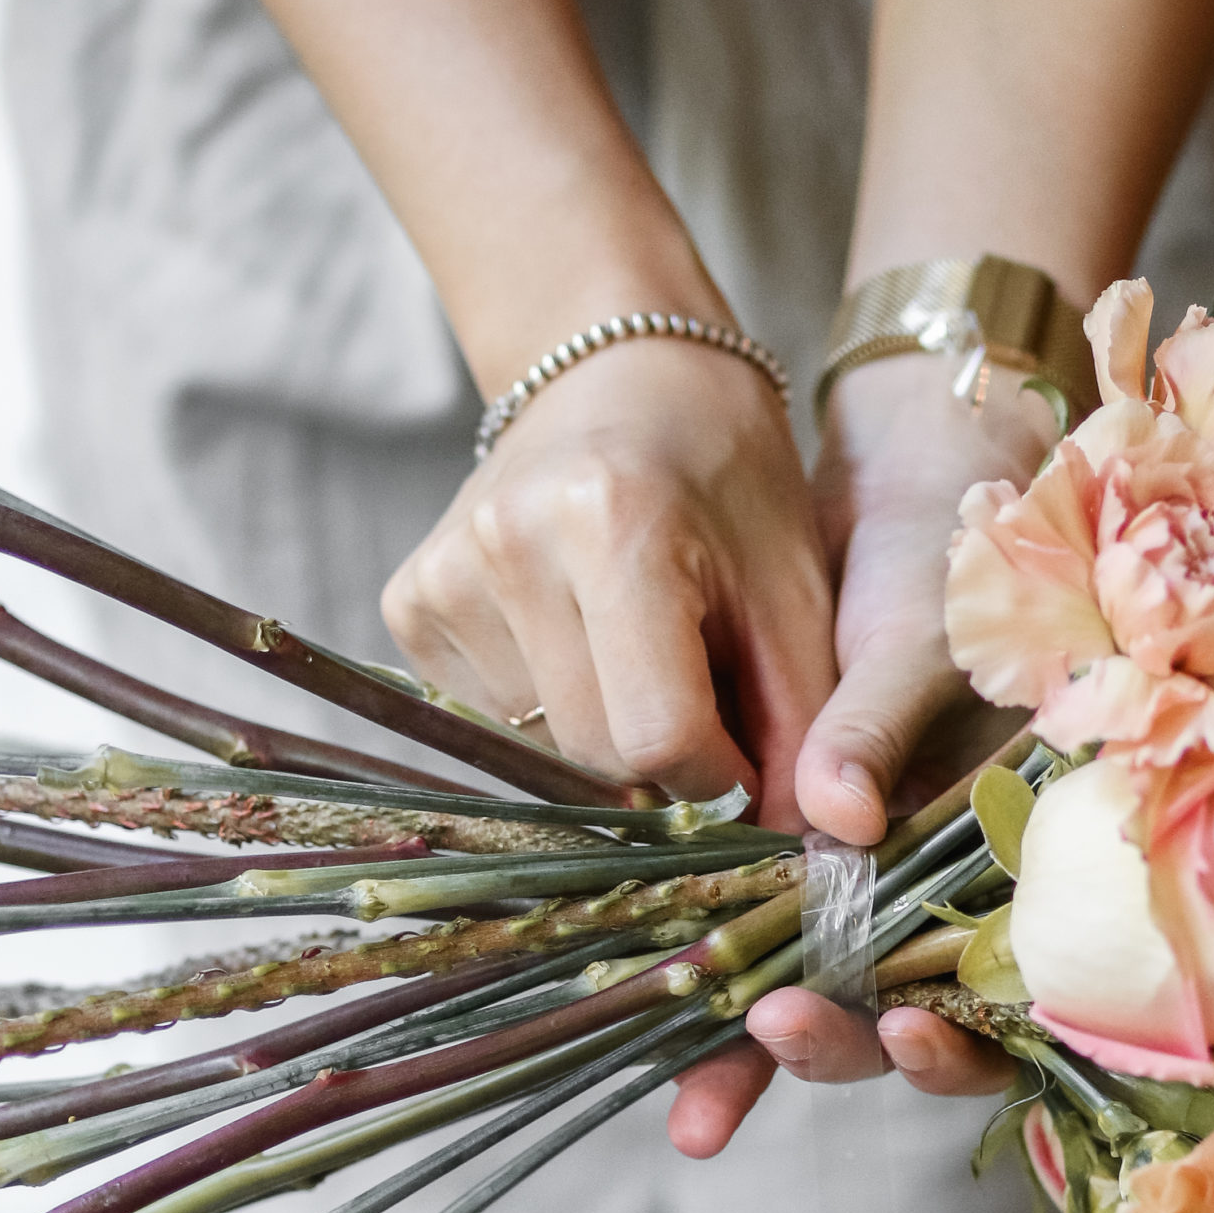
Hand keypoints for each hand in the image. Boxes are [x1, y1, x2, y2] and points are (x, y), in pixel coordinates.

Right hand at [383, 341, 833, 825]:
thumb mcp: (792, 582)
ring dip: (608, 731)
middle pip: (598, 755)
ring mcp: (443, 575)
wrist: (617, 370)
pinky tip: (581, 637)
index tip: (746, 740)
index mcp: (613, 523)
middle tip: (701, 682)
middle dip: (666, 756)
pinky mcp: (408, 602)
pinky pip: (492, 722)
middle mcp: (508, 546)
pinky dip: (552, 707)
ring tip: (642, 645)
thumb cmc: (724, 472)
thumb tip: (805, 842)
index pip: (657, 737)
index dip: (717, 768)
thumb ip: (803, 716)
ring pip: (544, 750)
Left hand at [669, 350, 1045, 1154]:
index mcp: (1025, 864)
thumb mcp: (929, 637)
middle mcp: (952, 894)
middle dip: (835, 1050)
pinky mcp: (800, 850)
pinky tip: (647, 1011)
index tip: (903, 1028)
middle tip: (765, 1042)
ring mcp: (875, 880)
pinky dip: (708, 968)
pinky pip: (752, 930)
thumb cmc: (958, 559)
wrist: (912, 481)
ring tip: (688, 1095)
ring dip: (757, 1048)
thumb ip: (881, 729)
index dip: (961, 1037)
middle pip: (905, 1020)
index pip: (1007, 998)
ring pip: (824, 995)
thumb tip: (836, 820)